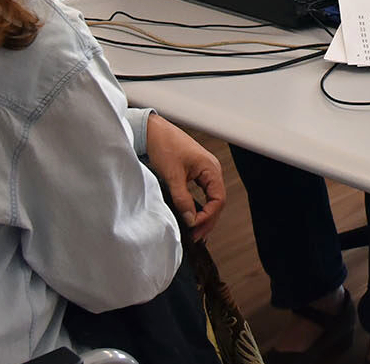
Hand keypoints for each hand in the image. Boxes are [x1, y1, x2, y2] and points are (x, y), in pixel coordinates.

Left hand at [143, 113, 225, 241]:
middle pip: (217, 202)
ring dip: (204, 216)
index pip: (218, 200)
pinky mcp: (195, 172)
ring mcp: (204, 171)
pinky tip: (193, 217)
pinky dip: (199, 207)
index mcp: (211, 169)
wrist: (151, 131)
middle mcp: (211, 170)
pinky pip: (203, 194)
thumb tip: (190, 220)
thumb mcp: (172, 176)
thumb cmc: (164, 146)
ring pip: (211, 199)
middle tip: (196, 237)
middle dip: (207, 220)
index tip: (194, 227)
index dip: (207, 216)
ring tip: (195, 232)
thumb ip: (183, 199)